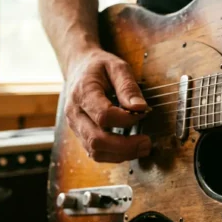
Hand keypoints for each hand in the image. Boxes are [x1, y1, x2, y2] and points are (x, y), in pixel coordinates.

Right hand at [64, 48, 150, 162]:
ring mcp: (75, 126)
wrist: (79, 67)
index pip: (103, 116)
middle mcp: (75, 113)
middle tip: (147, 143)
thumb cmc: (99, 66)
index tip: (144, 113)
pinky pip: (95, 152)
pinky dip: (114, 155)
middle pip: (96, 140)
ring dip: (121, 154)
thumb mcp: (117, 67)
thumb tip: (140, 108)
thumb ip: (128, 87)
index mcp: (82, 93)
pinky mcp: (81, 134)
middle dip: (125, 146)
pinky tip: (131, 148)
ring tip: (143, 148)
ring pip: (95, 151)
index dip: (126, 120)